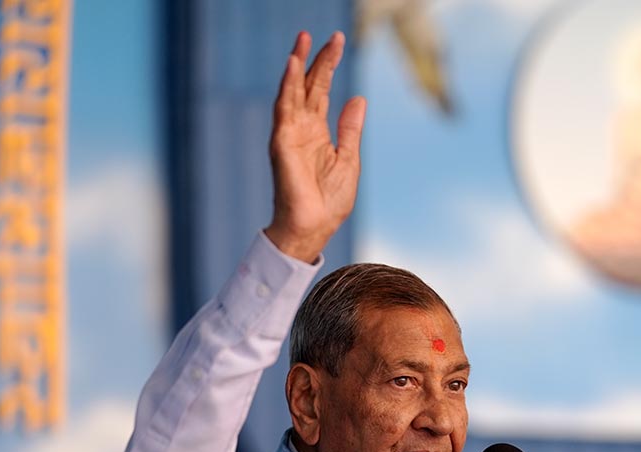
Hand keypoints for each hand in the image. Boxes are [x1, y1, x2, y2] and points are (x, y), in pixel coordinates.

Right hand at [264, 31, 366, 263]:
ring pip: (292, 91)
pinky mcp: (282, 143)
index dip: (329, 66)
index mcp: (318, 133)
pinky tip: (294, 65)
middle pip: (308, 86)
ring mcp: (289, 134)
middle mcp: (301, 129)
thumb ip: (350, 129)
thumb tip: (358, 99)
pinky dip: (288, 86)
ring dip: (297, 65)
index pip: (322, 91)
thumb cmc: (328, 202)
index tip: (338, 41)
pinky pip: (284, 109)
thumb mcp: (348, 159)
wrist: (314, 228)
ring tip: (303, 40)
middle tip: (325, 34)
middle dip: (315, 59)